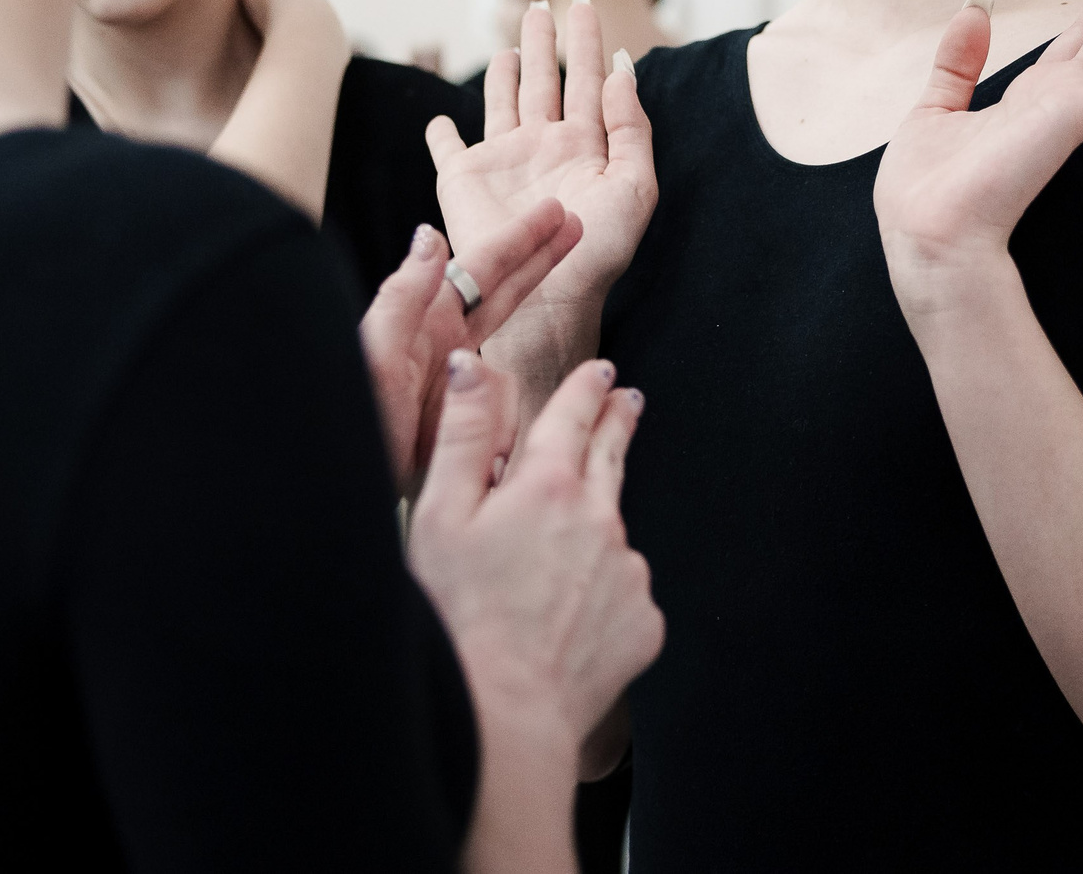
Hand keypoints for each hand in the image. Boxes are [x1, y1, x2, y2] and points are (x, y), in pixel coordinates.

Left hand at [359, 203, 582, 494]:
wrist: (337, 489)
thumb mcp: (376, 357)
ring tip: (566, 258)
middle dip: (534, 253)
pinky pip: (502, 377)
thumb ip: (403, 297)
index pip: (481, 268)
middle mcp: (438, 341)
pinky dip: (520, 350)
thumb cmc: (348, 423)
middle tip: (572, 223)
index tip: (555, 213)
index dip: (520, 240)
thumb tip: (431, 236)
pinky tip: (533, 340)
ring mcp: (449, 374)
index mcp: (423, 321)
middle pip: (496, 285)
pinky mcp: (458, 410)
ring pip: (500, 321)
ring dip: (532, 290)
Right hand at [408, 354, 663, 759]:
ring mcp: (628, 572)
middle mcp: (600, 520)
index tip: (602, 372)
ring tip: (555, 563)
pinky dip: (601, 596)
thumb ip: (461, 436)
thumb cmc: (460, 617)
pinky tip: (569, 619)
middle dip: (617, 425)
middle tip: (628, 402)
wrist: (507, 713)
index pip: (574, 416)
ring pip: (613, 535)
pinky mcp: (643, 621)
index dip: (587, 388)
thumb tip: (472, 368)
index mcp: (548, 486)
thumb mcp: (439, 517)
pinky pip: (624, 594)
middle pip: (612, 459)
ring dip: (595, 530)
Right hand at [427, 0, 656, 396]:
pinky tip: (441, 121)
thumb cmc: (595, 250)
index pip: (586, 78)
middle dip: (543, 41)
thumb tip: (622, 71)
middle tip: (542, 4)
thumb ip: (630, 128)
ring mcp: (502, 160)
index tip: (586, 4)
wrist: (545, 294)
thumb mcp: (635, 187)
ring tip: (510, 45)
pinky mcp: (463, 178)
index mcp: (583, 143)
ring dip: (502, 74)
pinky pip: (447, 149)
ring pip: (501, 101)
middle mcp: (542, 145)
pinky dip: (440, 134)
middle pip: (543, 79)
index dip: (586, 41)